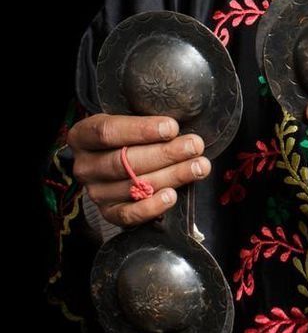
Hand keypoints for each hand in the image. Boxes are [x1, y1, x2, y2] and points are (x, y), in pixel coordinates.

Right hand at [67, 113, 211, 227]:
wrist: (115, 157)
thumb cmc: (127, 134)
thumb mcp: (127, 118)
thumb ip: (145, 122)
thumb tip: (177, 127)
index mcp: (83, 136)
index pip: (108, 132)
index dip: (141, 130)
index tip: (172, 128)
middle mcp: (85, 165)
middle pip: (124, 161)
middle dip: (165, 154)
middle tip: (194, 146)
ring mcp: (96, 192)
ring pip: (133, 186)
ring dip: (171, 176)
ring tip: (198, 167)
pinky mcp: (108, 212)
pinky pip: (128, 214)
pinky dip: (151, 207)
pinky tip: (172, 195)